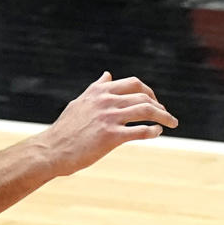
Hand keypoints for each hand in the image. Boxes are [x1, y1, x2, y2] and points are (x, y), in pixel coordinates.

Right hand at [36, 71, 176, 174]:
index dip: (149, 91)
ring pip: (146, 111)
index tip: (155, 102)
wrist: (51, 150)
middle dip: (159, 105)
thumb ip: (96, 88)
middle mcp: (106, 101)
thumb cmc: (65, 130)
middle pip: (143, 96)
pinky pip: (139, 131)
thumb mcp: (80, 102)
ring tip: (172, 123)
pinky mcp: (110, 137)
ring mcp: (109, 118)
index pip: (133, 83)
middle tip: (167, 115)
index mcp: (99, 92)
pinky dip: (152, 131)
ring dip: (163, 116)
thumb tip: (107, 74)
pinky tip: (157, 133)